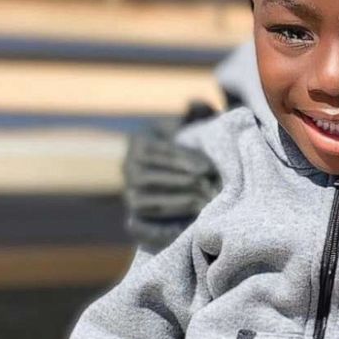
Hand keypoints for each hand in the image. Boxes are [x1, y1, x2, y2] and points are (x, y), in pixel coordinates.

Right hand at [122, 117, 220, 249]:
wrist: (192, 173)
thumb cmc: (197, 142)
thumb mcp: (198, 123)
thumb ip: (198, 113)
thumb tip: (196, 105)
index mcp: (140, 142)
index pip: (154, 152)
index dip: (180, 160)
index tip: (207, 167)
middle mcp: (128, 169)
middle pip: (146, 179)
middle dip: (180, 183)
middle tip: (210, 187)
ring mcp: (130, 197)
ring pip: (141, 203)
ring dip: (174, 204)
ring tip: (204, 204)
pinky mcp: (136, 221)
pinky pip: (140, 230)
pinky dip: (159, 233)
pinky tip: (187, 231)